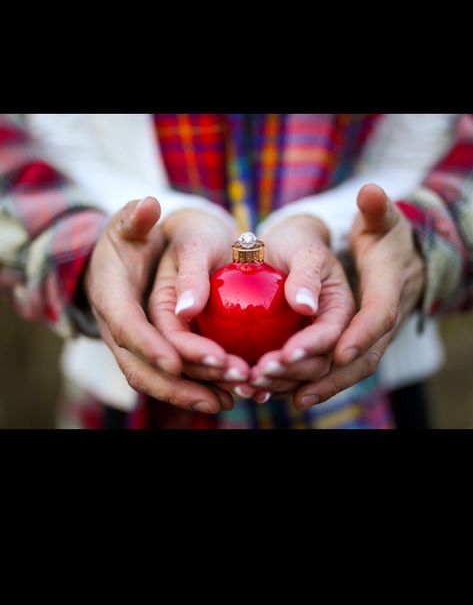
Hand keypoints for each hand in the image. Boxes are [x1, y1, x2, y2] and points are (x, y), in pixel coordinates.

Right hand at [84, 198, 233, 414]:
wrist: (118, 258)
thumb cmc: (129, 237)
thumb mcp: (130, 222)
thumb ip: (136, 216)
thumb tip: (148, 206)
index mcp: (111, 297)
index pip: (127, 327)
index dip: (149, 347)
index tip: (175, 362)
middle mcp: (118, 329)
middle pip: (140, 366)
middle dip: (178, 382)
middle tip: (219, 387)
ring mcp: (132, 345)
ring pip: (154, 380)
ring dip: (190, 393)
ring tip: (230, 398)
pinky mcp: (149, 353)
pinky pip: (168, 379)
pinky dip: (194, 389)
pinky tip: (226, 396)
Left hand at [249, 215, 356, 398]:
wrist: (291, 250)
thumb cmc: (300, 243)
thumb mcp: (305, 249)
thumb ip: (308, 273)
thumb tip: (304, 305)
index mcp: (352, 303)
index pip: (349, 329)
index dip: (322, 344)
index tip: (290, 352)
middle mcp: (347, 330)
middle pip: (339, 364)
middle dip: (301, 371)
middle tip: (263, 370)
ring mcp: (332, 346)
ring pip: (322, 376)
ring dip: (288, 384)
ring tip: (255, 384)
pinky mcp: (314, 355)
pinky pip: (305, 379)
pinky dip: (281, 386)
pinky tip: (257, 391)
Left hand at [293, 184, 425, 410]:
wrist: (402, 258)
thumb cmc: (386, 236)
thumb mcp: (383, 218)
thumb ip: (376, 208)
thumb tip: (370, 193)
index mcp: (391, 287)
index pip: (379, 315)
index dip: (361, 332)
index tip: (337, 348)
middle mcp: (384, 319)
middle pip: (364, 356)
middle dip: (330, 372)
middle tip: (293, 382)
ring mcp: (373, 336)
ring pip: (350, 369)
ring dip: (317, 384)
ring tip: (281, 395)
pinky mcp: (358, 345)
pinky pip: (339, 370)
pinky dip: (313, 383)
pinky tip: (282, 394)